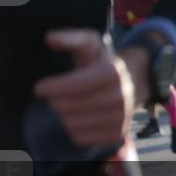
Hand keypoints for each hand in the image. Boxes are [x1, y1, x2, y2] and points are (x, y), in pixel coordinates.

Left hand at [33, 29, 140, 146]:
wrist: (136, 80)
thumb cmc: (103, 62)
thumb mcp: (90, 44)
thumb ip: (70, 39)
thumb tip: (49, 38)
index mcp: (112, 73)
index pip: (73, 86)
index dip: (51, 87)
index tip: (40, 87)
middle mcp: (120, 97)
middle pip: (68, 107)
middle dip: (55, 101)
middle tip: (55, 95)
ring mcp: (121, 118)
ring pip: (72, 124)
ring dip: (63, 115)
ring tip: (68, 105)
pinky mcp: (117, 134)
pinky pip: (80, 138)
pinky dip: (73, 129)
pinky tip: (79, 116)